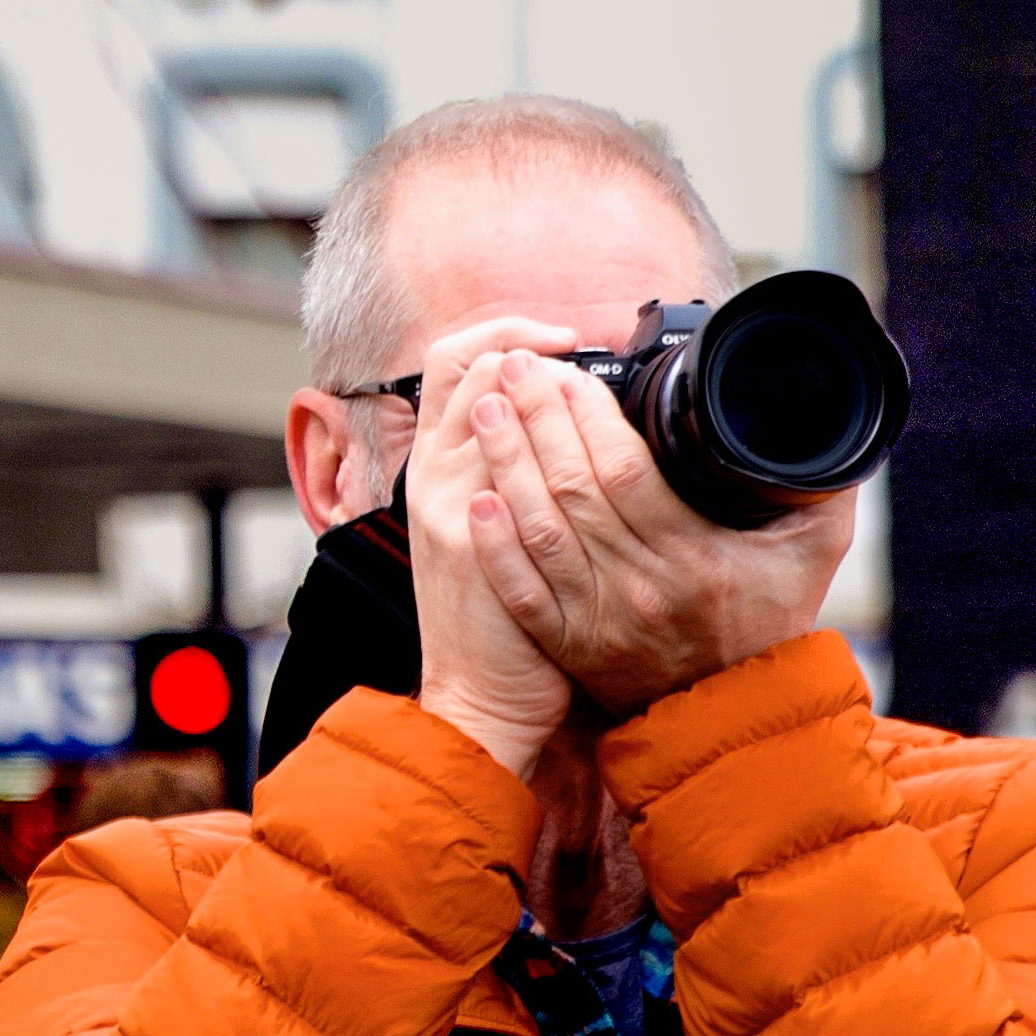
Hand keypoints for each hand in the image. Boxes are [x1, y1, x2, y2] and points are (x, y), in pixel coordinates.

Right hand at [402, 320, 585, 776]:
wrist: (478, 698)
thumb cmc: (493, 620)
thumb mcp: (480, 534)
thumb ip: (506, 478)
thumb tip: (556, 422)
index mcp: (436, 469)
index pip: (452, 365)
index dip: (505, 337)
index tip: (558, 340)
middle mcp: (437, 479)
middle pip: (473, 372)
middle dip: (532, 348)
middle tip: (581, 347)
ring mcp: (453, 510)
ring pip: (496, 412)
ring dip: (546, 386)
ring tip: (591, 382)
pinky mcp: (478, 547)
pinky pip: (515, 475)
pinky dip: (558, 442)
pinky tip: (599, 435)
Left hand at [461, 350, 857, 713]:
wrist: (734, 712)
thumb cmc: (771, 621)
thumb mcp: (815, 550)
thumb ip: (820, 485)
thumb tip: (820, 421)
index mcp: (695, 557)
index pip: (625, 470)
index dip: (588, 416)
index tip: (568, 372)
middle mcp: (642, 589)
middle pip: (573, 490)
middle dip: (537, 420)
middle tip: (515, 368)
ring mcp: (599, 621)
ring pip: (539, 531)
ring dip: (506, 466)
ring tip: (486, 410)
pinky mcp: (569, 645)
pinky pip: (521, 591)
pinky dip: (495, 546)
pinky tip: (476, 500)